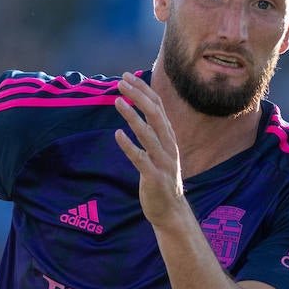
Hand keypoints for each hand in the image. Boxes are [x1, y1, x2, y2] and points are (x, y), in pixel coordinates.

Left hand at [113, 73, 185, 225]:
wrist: (171, 211)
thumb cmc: (161, 179)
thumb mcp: (160, 152)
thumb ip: (153, 133)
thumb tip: (141, 111)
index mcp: (169, 138)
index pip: (158, 107)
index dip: (144, 90)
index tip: (128, 77)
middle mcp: (169, 147)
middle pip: (155, 115)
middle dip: (138, 96)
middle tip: (121, 82)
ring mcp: (163, 162)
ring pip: (148, 134)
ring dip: (132, 116)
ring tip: (117, 101)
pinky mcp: (154, 177)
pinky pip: (141, 159)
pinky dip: (129, 146)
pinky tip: (117, 135)